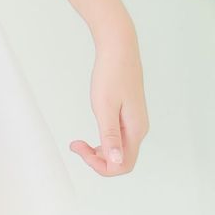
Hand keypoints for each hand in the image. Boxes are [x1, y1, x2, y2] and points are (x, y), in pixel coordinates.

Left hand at [69, 19, 148, 177]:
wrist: (119, 48)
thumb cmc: (111, 74)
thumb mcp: (104, 107)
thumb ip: (110, 136)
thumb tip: (116, 163)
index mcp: (135, 130)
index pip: (123, 165)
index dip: (101, 166)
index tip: (81, 149)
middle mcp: (138, 129)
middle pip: (121, 160)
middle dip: (97, 160)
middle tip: (76, 145)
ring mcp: (135, 122)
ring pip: (119, 150)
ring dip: (99, 151)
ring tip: (78, 142)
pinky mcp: (129, 115)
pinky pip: (118, 138)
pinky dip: (103, 141)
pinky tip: (90, 134)